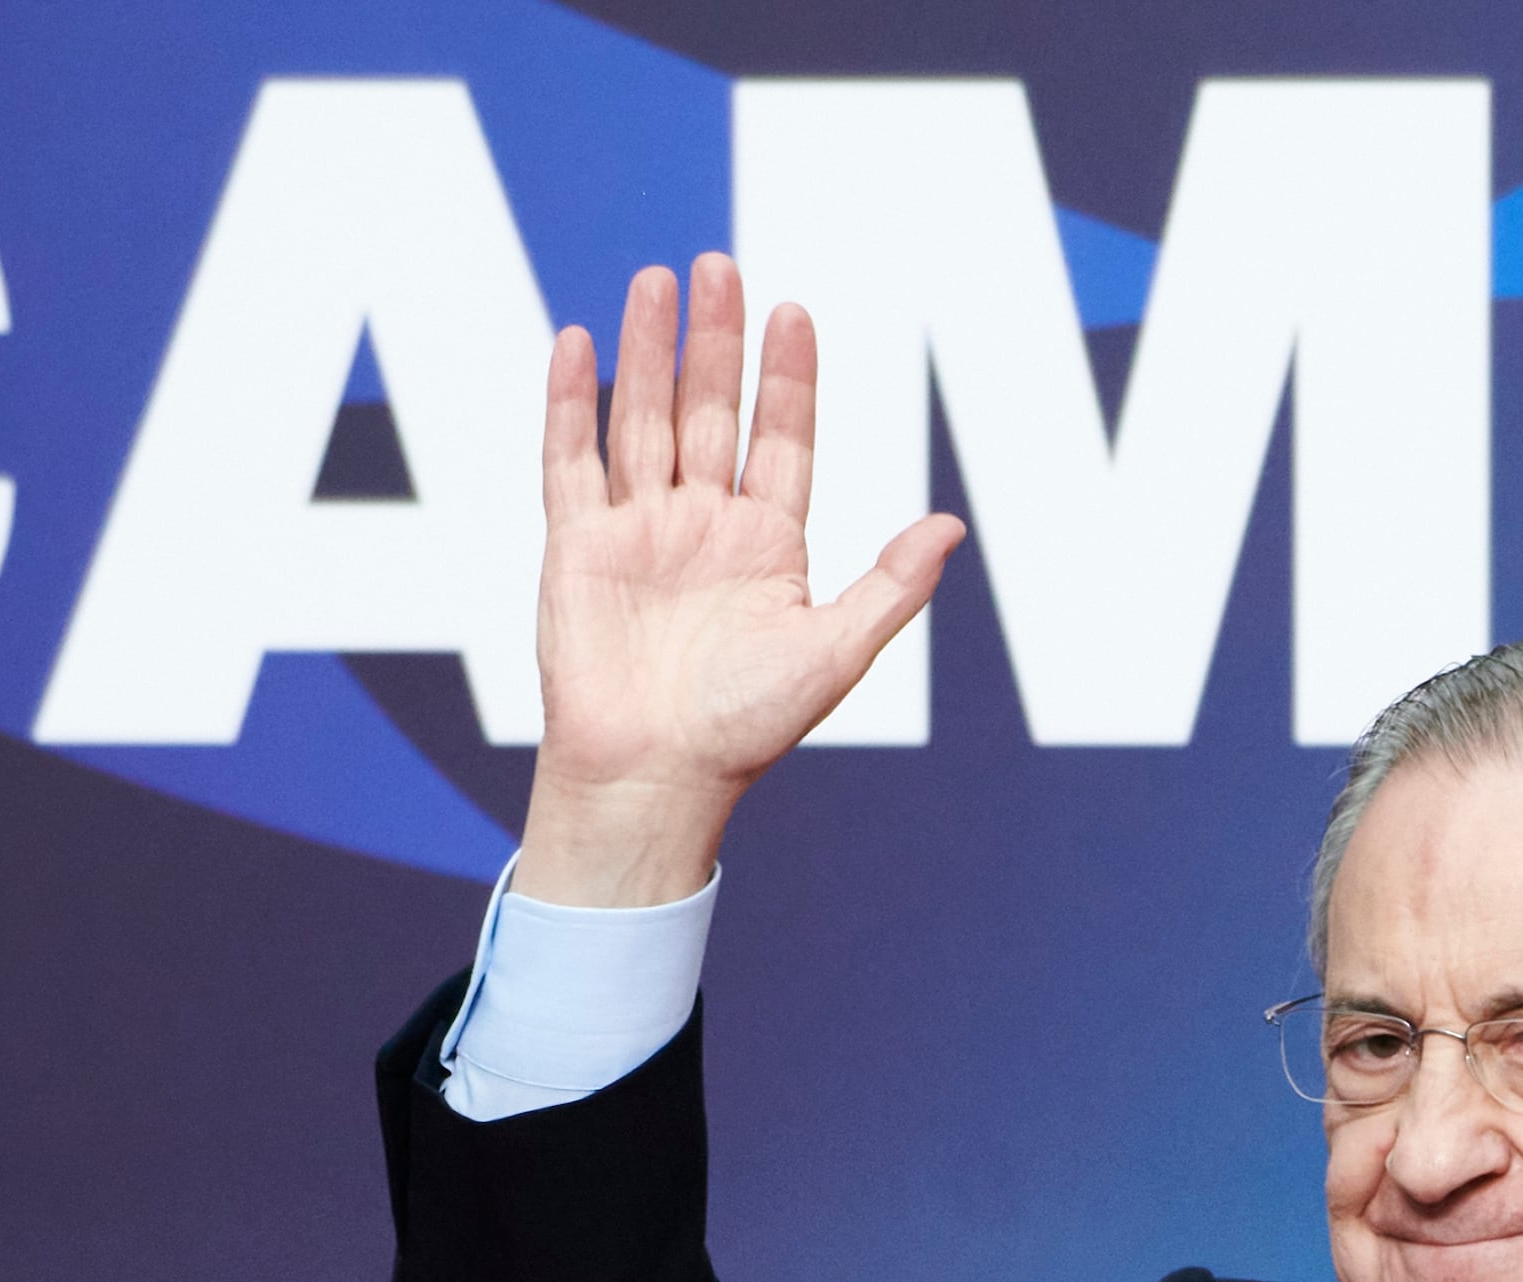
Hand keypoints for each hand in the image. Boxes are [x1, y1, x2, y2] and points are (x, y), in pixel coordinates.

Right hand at [513, 254, 965, 906]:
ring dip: (648, 351)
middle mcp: (703, 525)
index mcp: (767, 545)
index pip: (781, 440)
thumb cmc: (746, 726)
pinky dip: (572, 402)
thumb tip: (952, 526)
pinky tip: (580, 342)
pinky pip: (570, 459)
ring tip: (658, 281)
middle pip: (708, 411)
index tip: (793, 313)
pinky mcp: (577, 545)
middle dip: (714, 341)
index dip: (786, 378)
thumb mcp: (835, 652)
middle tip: (718, 264)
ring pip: (642, 418)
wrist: (656, 775)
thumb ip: (890, 586)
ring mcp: (638, 529)